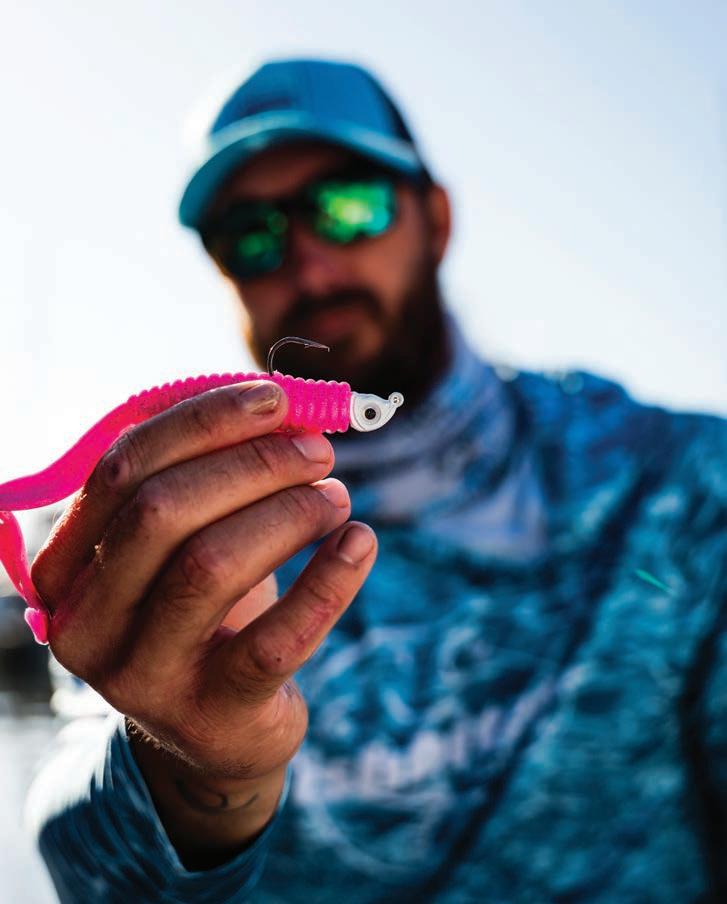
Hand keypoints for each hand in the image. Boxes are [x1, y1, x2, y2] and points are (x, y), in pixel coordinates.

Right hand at [32, 380, 376, 864]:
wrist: (214, 728)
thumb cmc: (202, 611)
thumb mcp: (185, 545)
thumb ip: (208, 476)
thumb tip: (286, 408)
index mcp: (68, 564)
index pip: (121, 468)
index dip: (203, 422)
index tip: (276, 399)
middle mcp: (87, 623)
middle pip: (162, 511)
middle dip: (252, 465)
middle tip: (319, 452)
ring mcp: (143, 677)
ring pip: (211, 566)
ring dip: (289, 513)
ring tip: (337, 496)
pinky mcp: (211, 714)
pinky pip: (277, 639)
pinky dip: (329, 580)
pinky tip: (361, 543)